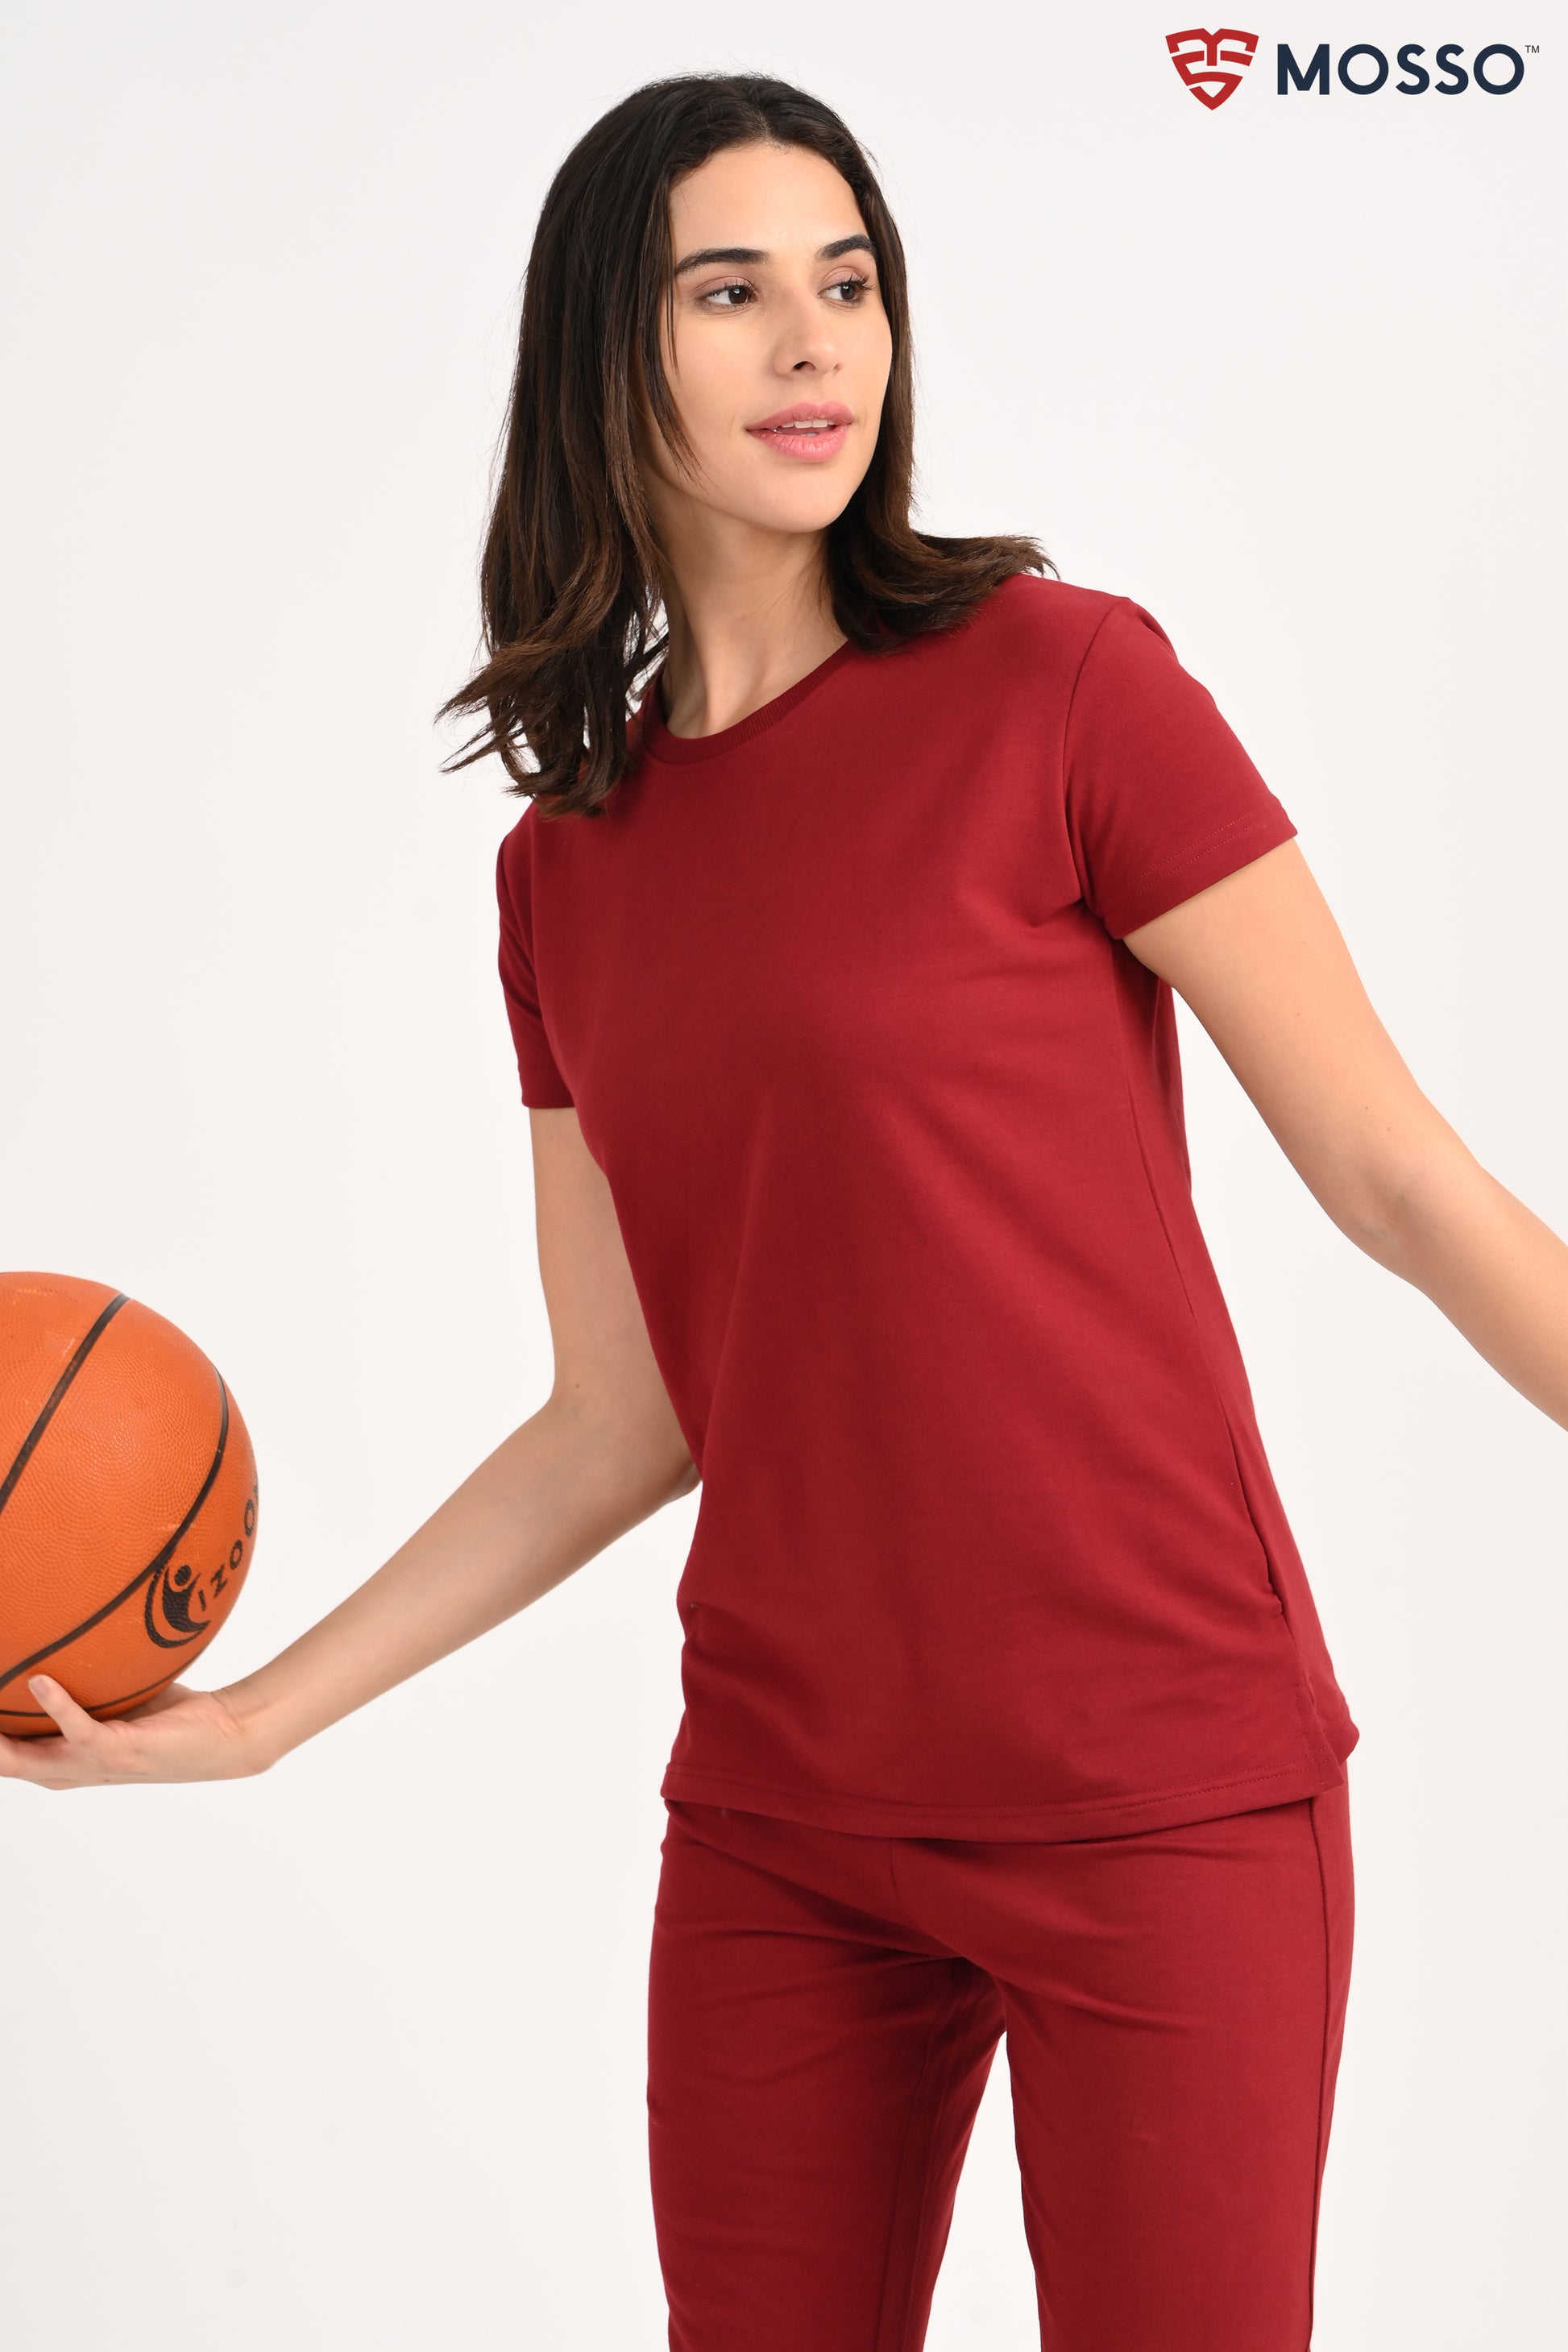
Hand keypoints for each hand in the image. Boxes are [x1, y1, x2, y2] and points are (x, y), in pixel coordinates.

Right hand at [0, 1676, 267, 1790]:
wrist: (224, 1737)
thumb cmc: (166, 1716)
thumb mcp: (112, 1696)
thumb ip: (85, 1677)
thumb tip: (62, 1639)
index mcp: (57, 1762)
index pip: (2, 1754)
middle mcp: (65, 1770)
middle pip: (1, 1762)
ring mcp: (90, 1765)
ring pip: (24, 1759)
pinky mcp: (118, 1752)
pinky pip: (80, 1730)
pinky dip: (58, 1706)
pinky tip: (40, 1682)